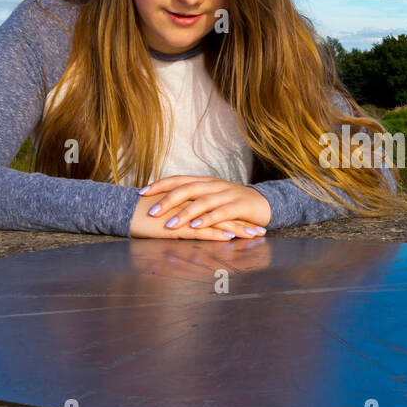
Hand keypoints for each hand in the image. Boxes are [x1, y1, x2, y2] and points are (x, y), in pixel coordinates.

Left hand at [129, 175, 271, 239]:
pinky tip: (196, 227)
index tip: (141, 192)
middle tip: (151, 211)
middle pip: (187, 188)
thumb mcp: (211, 198)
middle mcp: (214, 185)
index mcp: (205, 181)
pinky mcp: (239, 206)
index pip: (179, 179)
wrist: (265, 203)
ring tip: (170, 225)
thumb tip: (165, 206)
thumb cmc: (233, 204)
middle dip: (167, 200)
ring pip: (202, 201)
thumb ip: (192, 200)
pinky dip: (207, 219)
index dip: (160, 185)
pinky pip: (221, 212)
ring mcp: (227, 194)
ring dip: (185, 213)